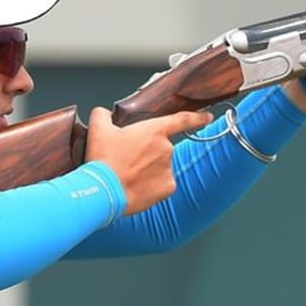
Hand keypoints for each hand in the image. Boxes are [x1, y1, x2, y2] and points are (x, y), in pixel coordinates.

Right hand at [85, 107, 212, 214]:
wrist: (103, 192)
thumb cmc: (102, 161)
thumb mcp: (98, 130)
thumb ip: (103, 115)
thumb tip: (105, 113)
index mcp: (154, 130)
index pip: (182, 120)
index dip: (197, 118)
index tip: (207, 118)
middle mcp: (167, 148)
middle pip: (161, 147)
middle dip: (147, 153)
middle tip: (127, 160)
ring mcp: (169, 169)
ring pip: (161, 166)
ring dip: (148, 169)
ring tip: (128, 174)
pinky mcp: (168, 187)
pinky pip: (162, 183)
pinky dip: (151, 185)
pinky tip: (135, 185)